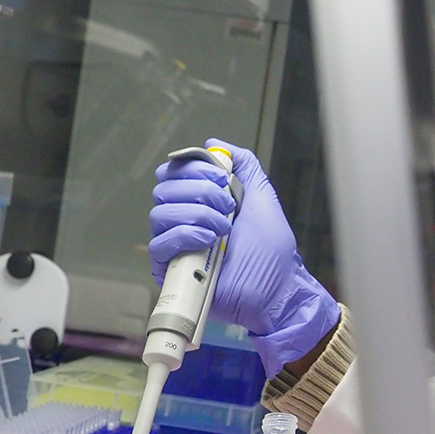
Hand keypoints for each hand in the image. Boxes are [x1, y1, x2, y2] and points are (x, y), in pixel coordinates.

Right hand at [149, 138, 339, 379]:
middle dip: (199, 191)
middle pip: (163, 188)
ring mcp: (176, 245)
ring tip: (223, 228)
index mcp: (201, 201)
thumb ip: (244, 166)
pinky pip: (159, 244)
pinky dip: (185, 235)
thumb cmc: (271, 250)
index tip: (222, 178)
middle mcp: (184, 220)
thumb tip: (214, 143)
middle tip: (227, 206)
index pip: (174, 172)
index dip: (193, 168)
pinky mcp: (170, 270)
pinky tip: (209, 241)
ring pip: (158, 214)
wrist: (276, 289)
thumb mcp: (262, 197)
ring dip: (196, 214)